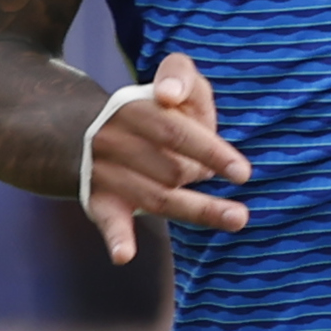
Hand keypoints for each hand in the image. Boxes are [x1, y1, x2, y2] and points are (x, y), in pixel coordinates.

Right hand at [83, 49, 251, 265]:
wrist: (87, 135)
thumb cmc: (153, 110)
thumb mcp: (170, 82)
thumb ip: (181, 76)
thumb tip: (167, 96)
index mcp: (133, 108)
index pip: (175, 132)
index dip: (211, 152)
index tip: (243, 173)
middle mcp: (114, 141)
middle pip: (172, 168)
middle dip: (203, 176)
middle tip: (233, 195)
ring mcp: (105, 173)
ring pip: (157, 198)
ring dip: (197, 210)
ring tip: (238, 219)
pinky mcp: (100, 201)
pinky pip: (108, 222)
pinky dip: (116, 238)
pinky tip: (124, 255)